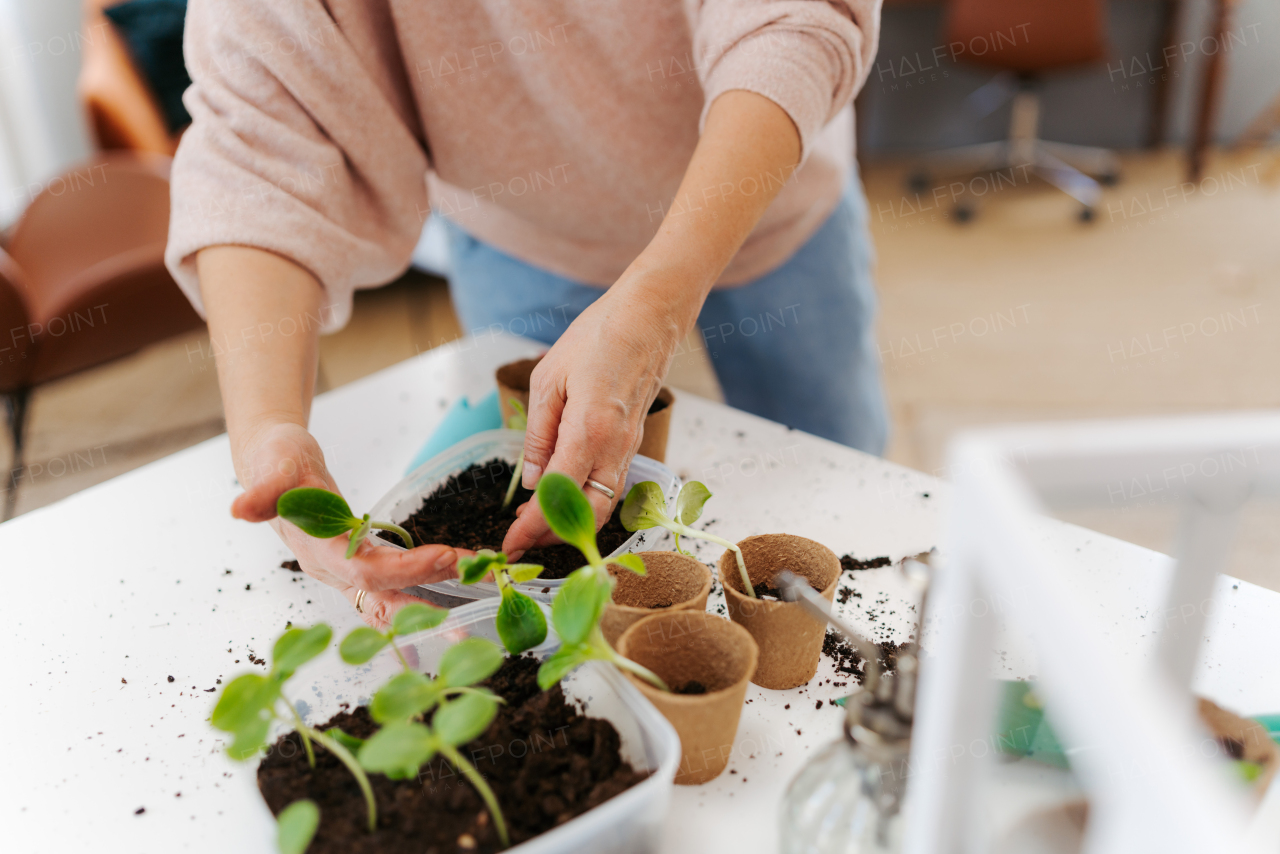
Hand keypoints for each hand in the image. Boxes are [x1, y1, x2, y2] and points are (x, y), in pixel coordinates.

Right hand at [232, 421, 464, 628]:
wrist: (272, 463)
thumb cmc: (275, 462)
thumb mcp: (271, 468)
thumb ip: (263, 492)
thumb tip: (240, 508)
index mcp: (316, 551)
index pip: (363, 571)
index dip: (403, 569)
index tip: (444, 557)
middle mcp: (333, 568)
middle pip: (382, 592)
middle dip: (425, 600)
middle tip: (469, 601)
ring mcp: (346, 567)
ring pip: (390, 592)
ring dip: (430, 597)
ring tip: (469, 602)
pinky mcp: (359, 557)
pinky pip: (394, 578)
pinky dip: (424, 580)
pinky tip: (455, 575)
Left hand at [501, 280, 683, 553]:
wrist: (650, 317)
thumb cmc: (598, 337)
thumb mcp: (549, 379)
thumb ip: (538, 433)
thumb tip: (529, 480)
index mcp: (589, 430)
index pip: (558, 496)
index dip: (531, 527)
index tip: (509, 546)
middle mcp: (616, 447)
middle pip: (589, 515)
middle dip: (553, 536)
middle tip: (521, 542)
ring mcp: (630, 447)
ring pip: (604, 505)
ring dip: (571, 522)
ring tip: (536, 522)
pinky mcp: (635, 442)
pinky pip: (611, 485)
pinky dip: (587, 502)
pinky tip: (563, 496)